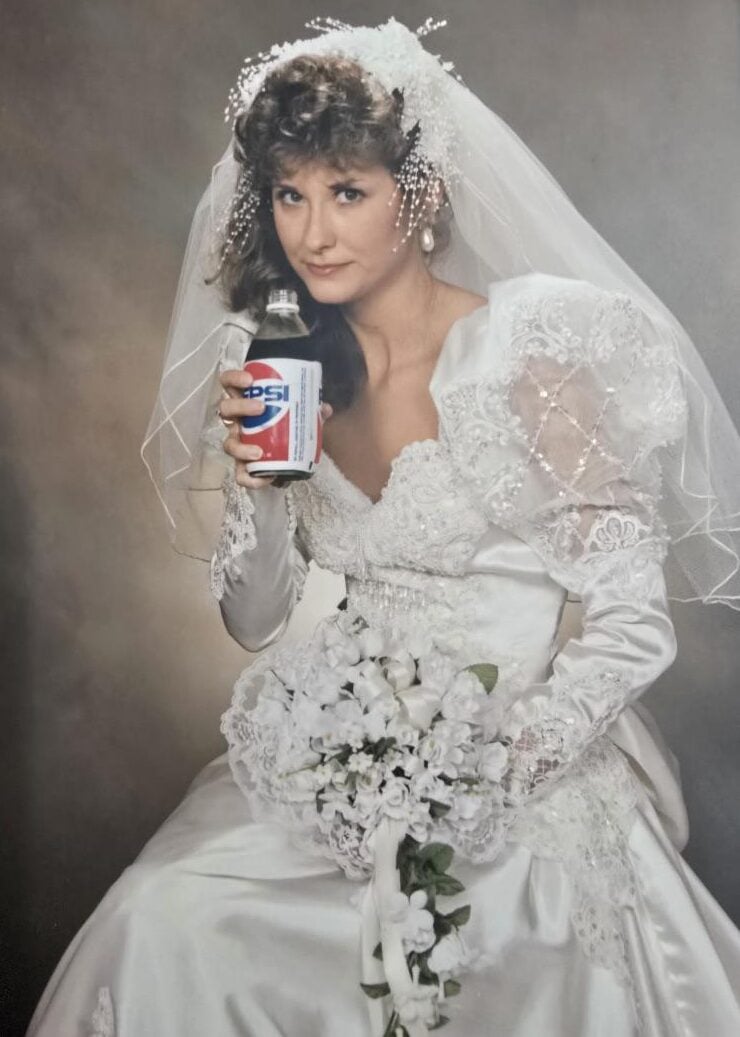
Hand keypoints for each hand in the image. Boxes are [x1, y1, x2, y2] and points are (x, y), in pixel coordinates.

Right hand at [219, 368, 332, 488]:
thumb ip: (311, 411)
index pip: (229, 384)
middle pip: (225, 410)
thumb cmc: (287, 428)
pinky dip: (250, 478)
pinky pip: (240, 475)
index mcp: (246, 403)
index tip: (250, 380)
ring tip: (259, 452)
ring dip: (241, 447)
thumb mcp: (300, 416)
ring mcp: (238, 444)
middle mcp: (237, 422)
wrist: (287, 459)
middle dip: (240, 407)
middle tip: (260, 408)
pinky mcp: (243, 468)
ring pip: (228, 444)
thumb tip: (324, 408)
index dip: (234, 379)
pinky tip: (266, 477)